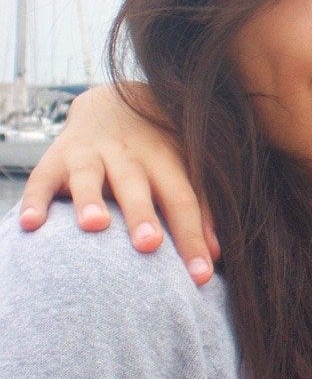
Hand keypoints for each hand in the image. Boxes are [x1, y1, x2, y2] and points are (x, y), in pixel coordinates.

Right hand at [19, 83, 219, 284]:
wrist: (113, 102)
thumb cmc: (156, 149)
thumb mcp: (182, 168)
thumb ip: (198, 209)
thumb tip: (214, 256)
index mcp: (166, 159)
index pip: (182, 201)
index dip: (193, 237)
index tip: (202, 276)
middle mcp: (128, 154)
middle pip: (136, 185)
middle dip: (142, 214)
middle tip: (149, 245)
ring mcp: (90, 154)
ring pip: (89, 176)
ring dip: (90, 199)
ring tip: (93, 225)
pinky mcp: (56, 157)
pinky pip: (42, 179)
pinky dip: (35, 200)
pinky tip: (30, 225)